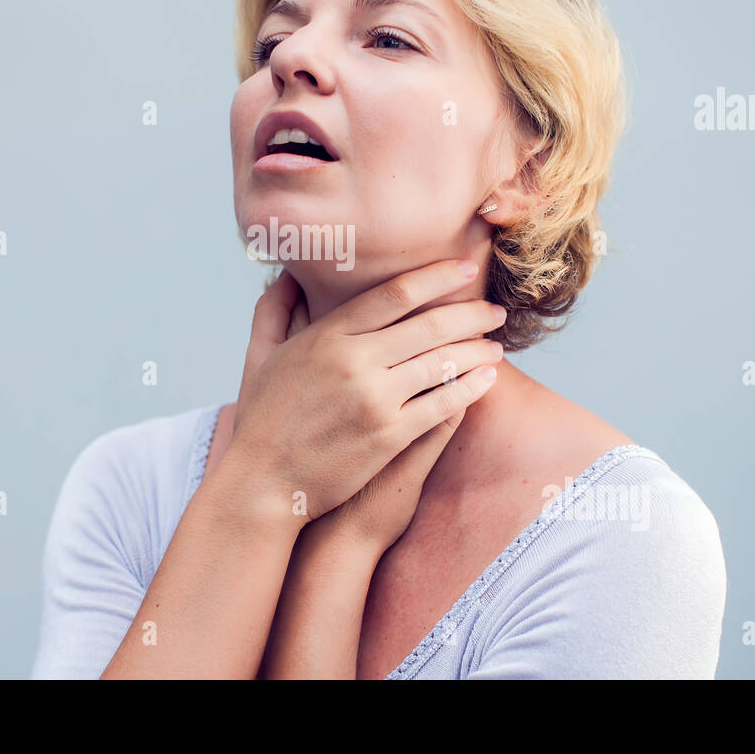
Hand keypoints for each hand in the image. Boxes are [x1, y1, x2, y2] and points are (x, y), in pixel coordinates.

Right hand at [282, 284, 468, 554]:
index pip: (395, 293)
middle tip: (495, 311)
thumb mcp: (259, 356)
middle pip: (429, 324)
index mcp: (326, 335)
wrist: (262, 484)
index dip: (436, 277)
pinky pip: (443, 404)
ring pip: (442, 362)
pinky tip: (486, 380)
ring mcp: (374, 398)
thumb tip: (289, 274)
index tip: (465, 269)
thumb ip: (274, 308)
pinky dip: (470, 388)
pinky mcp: (388, 435)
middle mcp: (353, 360)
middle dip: (471, 314)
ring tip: (496, 347)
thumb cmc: (261, 419)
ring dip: (477, 351)